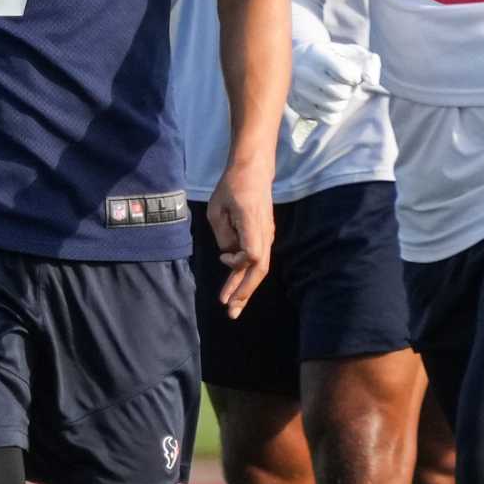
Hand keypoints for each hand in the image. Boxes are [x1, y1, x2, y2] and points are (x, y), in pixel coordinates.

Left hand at [206, 158, 273, 318]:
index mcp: (252, 223)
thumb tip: (229, 254)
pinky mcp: (264, 235)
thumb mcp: (216, 208)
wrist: (253, 171)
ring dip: (246, 288)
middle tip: (231, 312)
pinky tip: (236, 287)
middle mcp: (265, 232)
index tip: (223, 257)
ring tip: (234, 307)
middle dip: (245, 292)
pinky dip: (247, 275)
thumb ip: (222, 235)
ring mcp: (267, 235)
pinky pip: (258, 260)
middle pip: (260, 269)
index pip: (253, 255)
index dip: (238, 263)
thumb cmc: (232, 186)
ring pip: (260, 268)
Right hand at [287, 39, 380, 127]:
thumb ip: (370, 63)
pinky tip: (328, 102)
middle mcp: (304, 72)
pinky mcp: (299, 107)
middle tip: (344, 84)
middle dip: (349, 90)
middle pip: (341, 93)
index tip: (351, 73)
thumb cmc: (334, 57)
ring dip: (342, 102)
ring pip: (335, 107)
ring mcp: (299, 90)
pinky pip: (329, 119)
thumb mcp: (352, 53)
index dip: (354, 77)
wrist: (298, 61)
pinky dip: (335, 113)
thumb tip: (373, 81)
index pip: (344, 73)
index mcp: (317, 53)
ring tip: (336, 92)